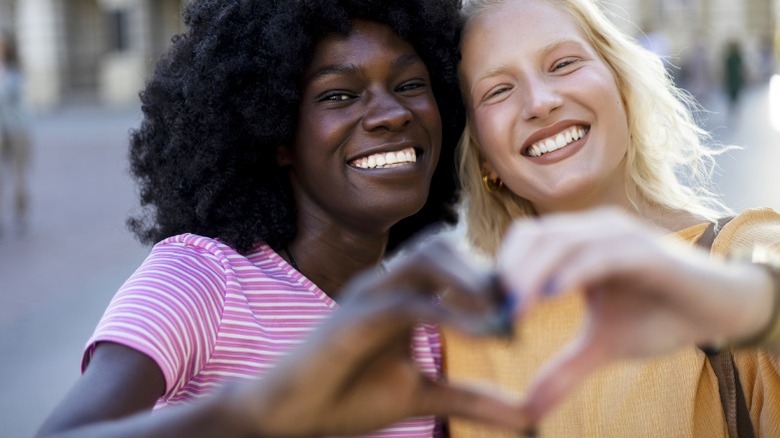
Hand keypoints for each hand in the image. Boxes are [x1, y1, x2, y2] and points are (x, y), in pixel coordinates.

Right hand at [231, 238, 529, 435]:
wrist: (288, 415)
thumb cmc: (349, 397)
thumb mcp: (423, 397)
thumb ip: (474, 399)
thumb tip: (530, 416)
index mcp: (400, 293)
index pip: (451, 259)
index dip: (493, 274)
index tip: (532, 303)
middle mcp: (384, 283)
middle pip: (443, 244)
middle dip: (487, 268)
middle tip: (526, 302)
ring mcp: (367, 294)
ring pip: (426, 257)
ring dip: (472, 277)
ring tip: (509, 311)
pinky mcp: (354, 318)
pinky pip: (410, 302)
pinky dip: (452, 313)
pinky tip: (488, 334)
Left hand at [498, 208, 773, 420]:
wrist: (719, 311)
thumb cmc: (660, 316)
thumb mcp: (603, 346)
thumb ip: (565, 368)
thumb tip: (529, 408)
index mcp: (578, 245)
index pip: (526, 242)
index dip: (502, 268)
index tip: (482, 305)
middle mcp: (594, 231)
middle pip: (536, 236)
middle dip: (509, 270)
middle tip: (491, 308)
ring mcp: (620, 236)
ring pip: (563, 240)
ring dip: (533, 270)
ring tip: (514, 304)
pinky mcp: (647, 250)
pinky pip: (603, 253)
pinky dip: (575, 270)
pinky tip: (554, 294)